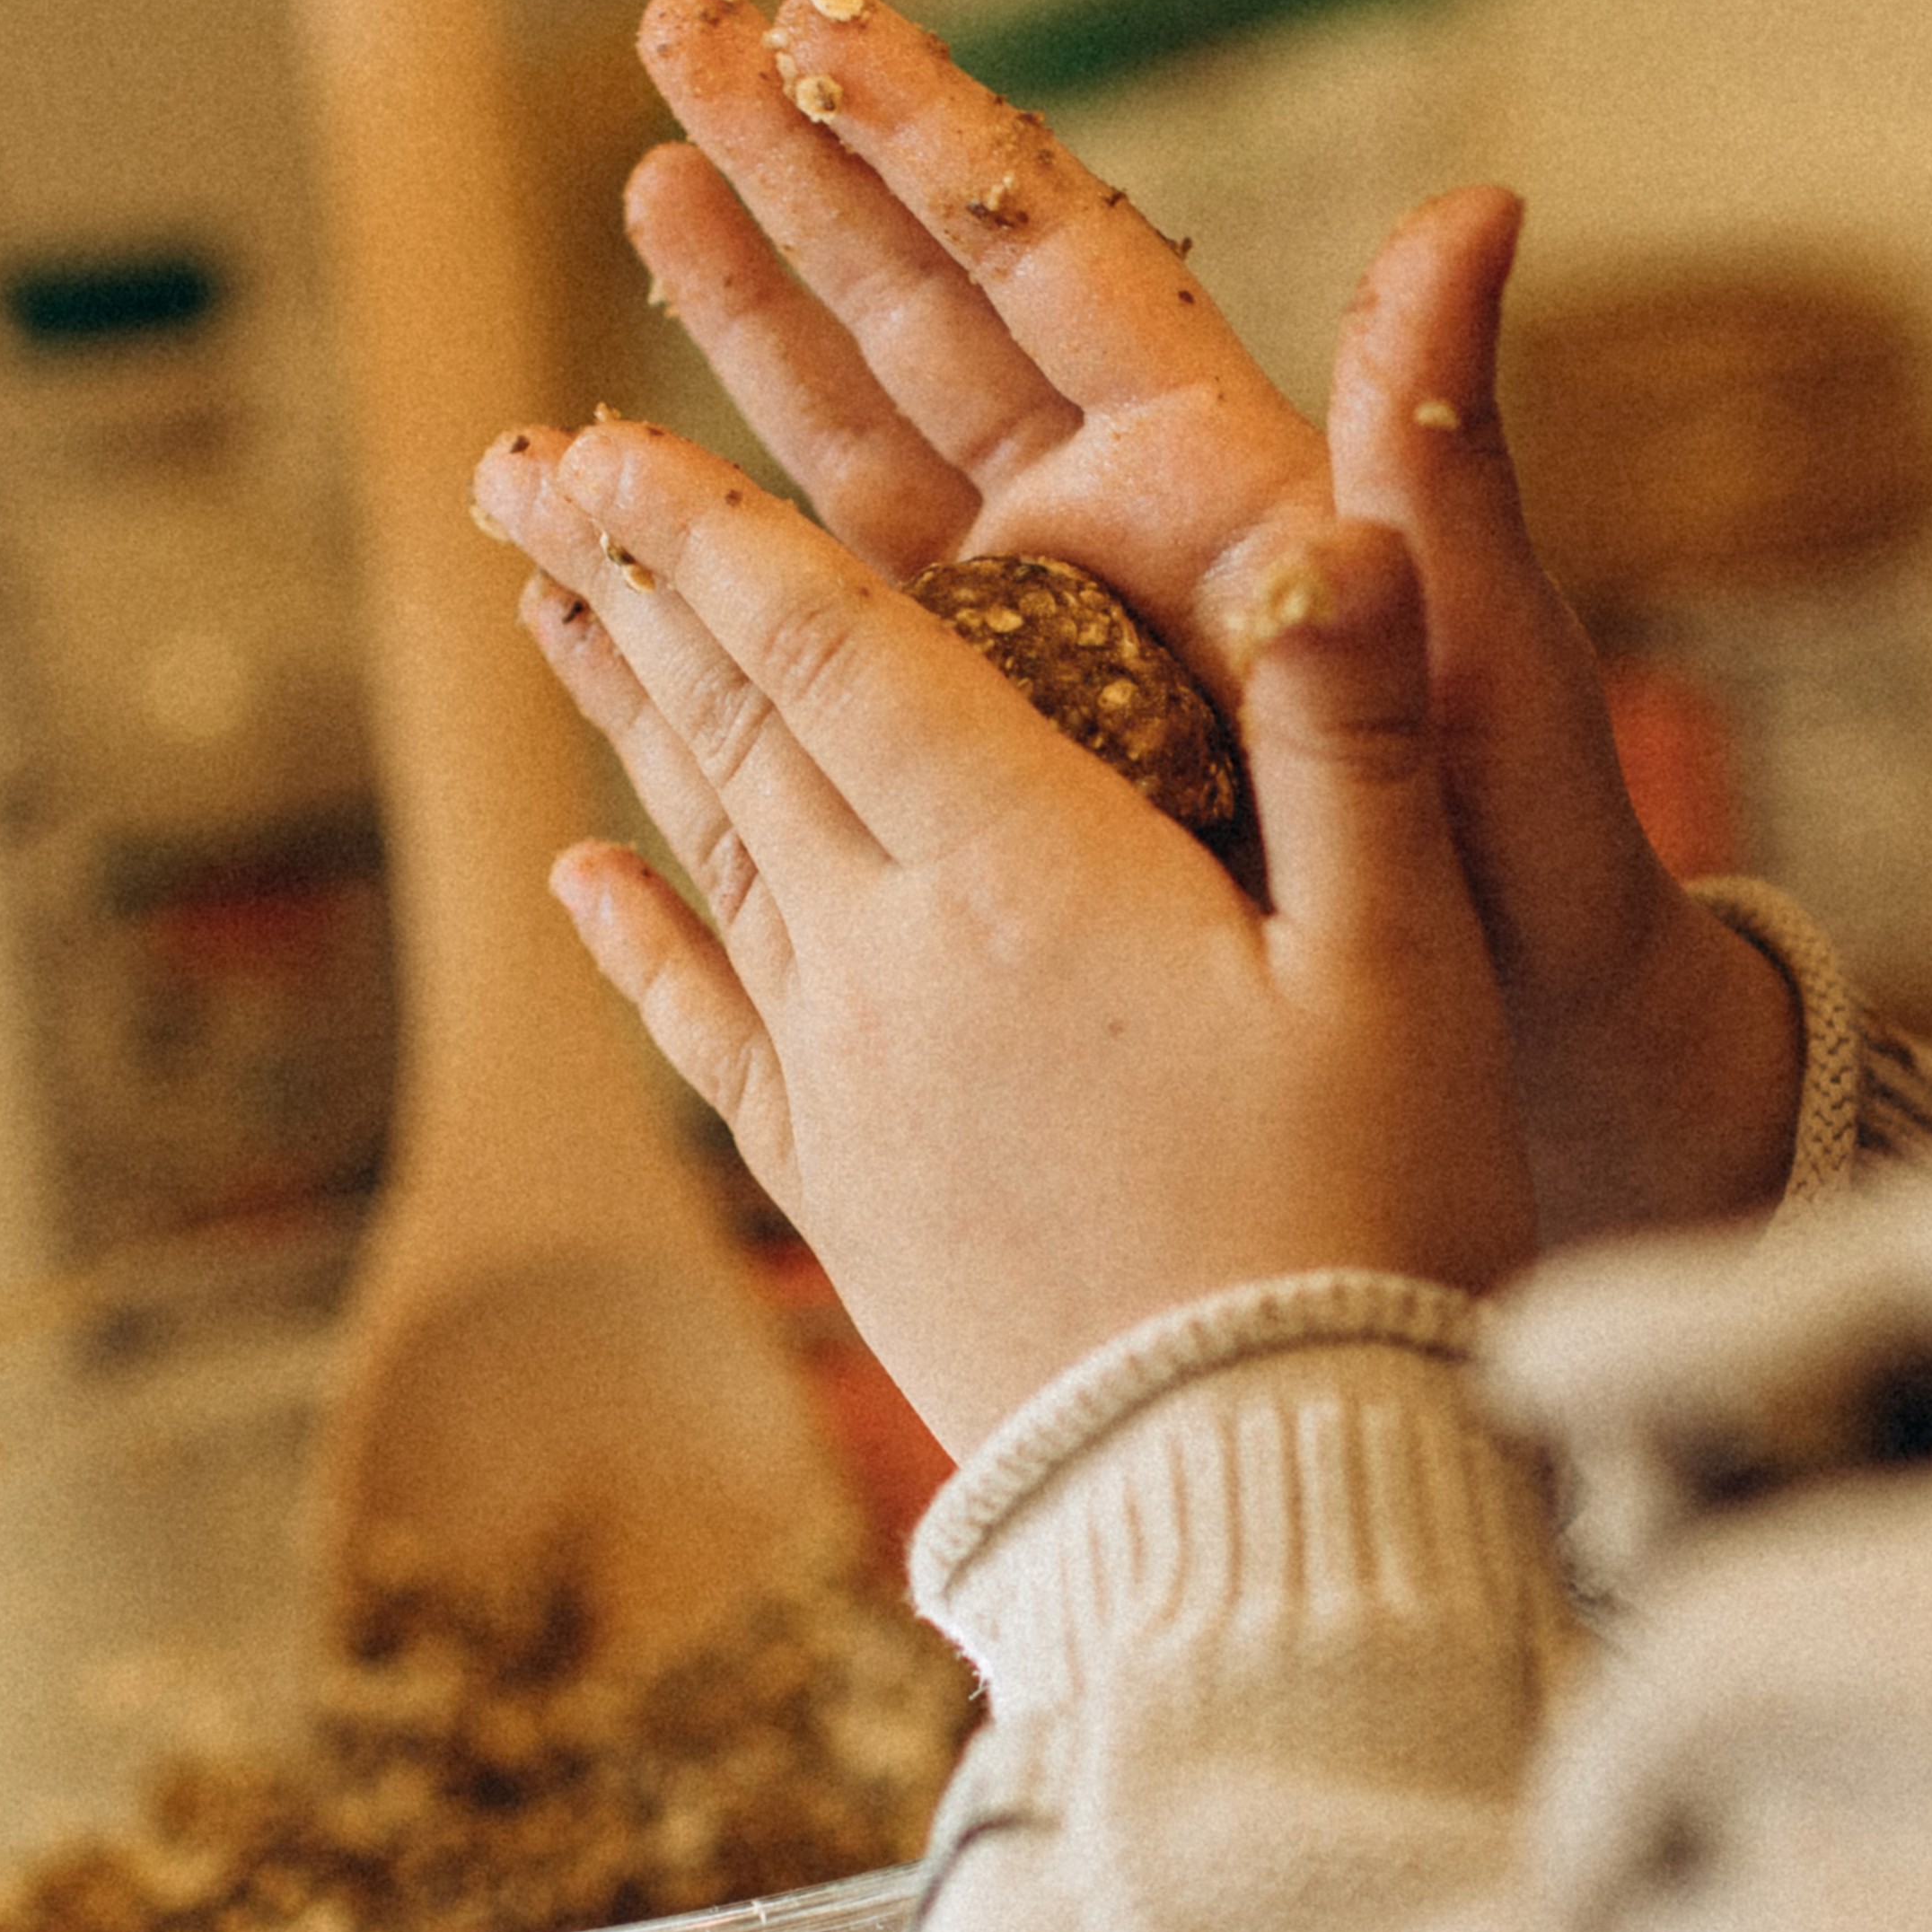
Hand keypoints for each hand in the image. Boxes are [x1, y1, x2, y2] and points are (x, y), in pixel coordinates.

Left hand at [474, 409, 1530, 1449]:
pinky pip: (710, 1032)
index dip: (718, 529)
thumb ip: (1355, 731)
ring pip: (712, 853)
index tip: (606, 436)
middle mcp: (897, 961)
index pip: (841, 648)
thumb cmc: (1368, 1218)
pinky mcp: (847, 1192)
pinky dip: (643, 939)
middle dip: (633, 582)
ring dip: (627, 718)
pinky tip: (582, 879)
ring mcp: (853, 1081)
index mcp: (1031, 875)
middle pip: (741, 727)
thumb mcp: (1409, 958)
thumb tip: (1338, 524)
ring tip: (548, 609)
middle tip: (523, 470)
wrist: (1254, 1495)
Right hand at [627, 0, 1806, 1242]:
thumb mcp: (1488, 652)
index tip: (813, 7)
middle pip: (934, 314)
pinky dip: (740, 559)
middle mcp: (1127, 540)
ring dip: (746, 324)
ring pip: (865, 448)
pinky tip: (638, 507)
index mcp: (1231, 486)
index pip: (1057, 261)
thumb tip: (1477, 211)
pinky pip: (846, 631)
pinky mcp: (1011, 765)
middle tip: (672, 26)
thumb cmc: (1540, 872)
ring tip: (631, 188)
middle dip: (804, 170)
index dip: (934, 134)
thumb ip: (1442, 450)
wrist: (1540, 1074)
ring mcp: (1056, 648)